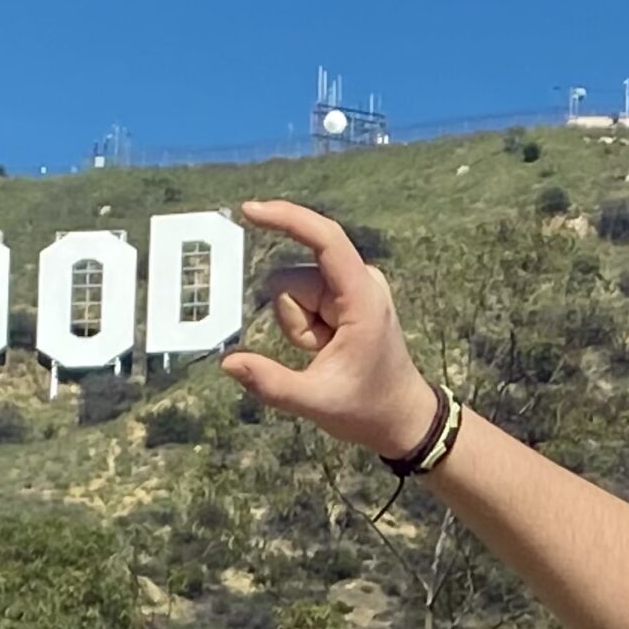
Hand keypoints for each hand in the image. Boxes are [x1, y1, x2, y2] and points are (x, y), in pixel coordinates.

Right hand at [219, 199, 441, 459]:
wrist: (400, 417)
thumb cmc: (366, 409)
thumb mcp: (315, 402)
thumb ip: (270, 383)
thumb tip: (228, 363)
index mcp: (362, 297)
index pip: (325, 239)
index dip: (288, 219)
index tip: (249, 211)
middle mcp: (360, 280)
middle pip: (293, 280)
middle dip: (293, 321)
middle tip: (323, 354)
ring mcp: (352, 286)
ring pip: (293, 292)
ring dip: (299, 326)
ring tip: (328, 353)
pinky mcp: (345, 294)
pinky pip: (303, 301)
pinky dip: (305, 327)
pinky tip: (328, 347)